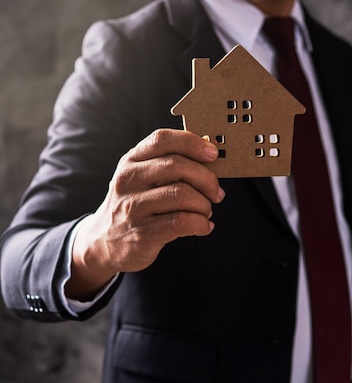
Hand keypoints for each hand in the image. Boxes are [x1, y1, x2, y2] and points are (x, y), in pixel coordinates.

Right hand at [66, 129, 223, 299]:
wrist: (102, 242)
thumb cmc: (134, 204)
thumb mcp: (141, 178)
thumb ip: (168, 164)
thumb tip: (209, 156)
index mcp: (131, 160)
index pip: (162, 139)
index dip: (192, 143)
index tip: (213, 153)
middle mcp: (129, 180)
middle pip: (177, 166)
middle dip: (207, 178)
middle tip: (216, 192)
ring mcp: (133, 207)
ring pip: (182, 195)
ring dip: (204, 204)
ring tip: (206, 211)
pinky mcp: (142, 234)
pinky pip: (181, 222)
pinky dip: (201, 224)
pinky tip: (204, 226)